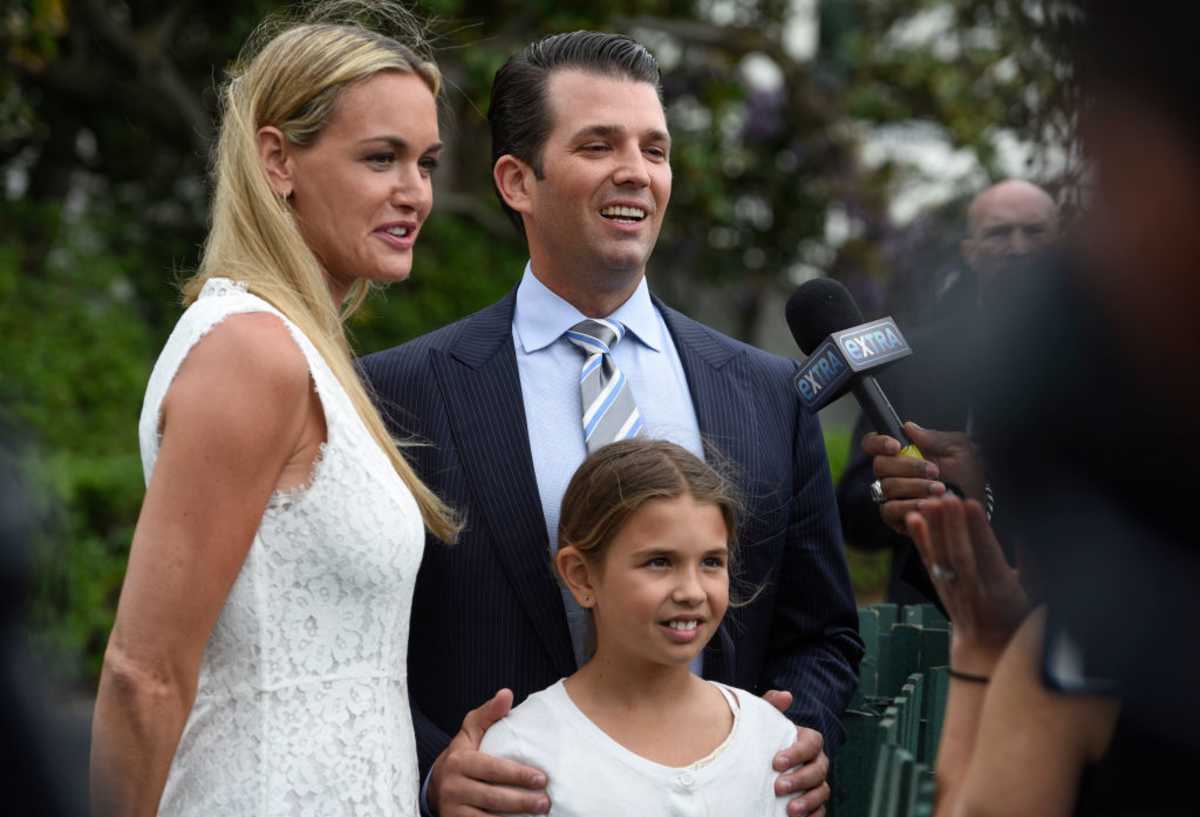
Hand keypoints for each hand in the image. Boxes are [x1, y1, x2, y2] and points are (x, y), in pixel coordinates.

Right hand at [428, 689, 549, 816]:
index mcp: (459, 761)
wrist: (436, 785)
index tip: (541, 778)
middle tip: (545, 802)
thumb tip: (507, 694)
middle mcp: (452, 787)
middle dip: (521, 801)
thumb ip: (489, 713)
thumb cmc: (463, 754)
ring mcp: (452, 809)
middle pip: (492, 797)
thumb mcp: (471, 730)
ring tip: (538, 816)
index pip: (492, 769)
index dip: (517, 775)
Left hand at [763, 690, 828, 816]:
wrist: (762, 762)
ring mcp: (817, 783)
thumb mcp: (765, 721)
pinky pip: (821, 810)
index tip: (776, 762)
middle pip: (818, 770)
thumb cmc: (766, 739)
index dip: (797, 752)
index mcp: (808, 741)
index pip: (812, 743)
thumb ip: (771, 705)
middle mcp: (817, 761)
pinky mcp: (814, 802)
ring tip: (790, 809)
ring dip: (808, 801)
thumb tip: (785, 696)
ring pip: (822, 791)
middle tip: (778, 786)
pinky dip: (814, 815)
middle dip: (800, 779)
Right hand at [864, 422, 985, 534]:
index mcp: (901, 453)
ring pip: (886, 486)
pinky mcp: (894, 517)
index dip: (878, 442)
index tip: (896, 446)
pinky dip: (909, 505)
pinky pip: (889, 509)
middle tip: (934, 470)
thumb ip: (935, 438)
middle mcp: (891, 474)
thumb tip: (908, 427)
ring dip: (915, 486)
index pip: (873, 443)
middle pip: (879, 465)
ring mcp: (891, 496)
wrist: (975, 506)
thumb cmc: (967, 476)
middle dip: (907, 466)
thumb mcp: (958, 450)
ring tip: (939, 488)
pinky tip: (928, 504)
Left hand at [905, 496, 1029, 673]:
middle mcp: (975, 591)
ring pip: (941, 558)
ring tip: (928, 502)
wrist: (987, 648)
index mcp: (1003, 590)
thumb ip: (1034, 561)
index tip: (972, 503)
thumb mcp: (1036, 592)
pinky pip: (927, 563)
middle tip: (947, 496)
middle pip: (961, 555)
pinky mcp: (939, 588)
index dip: (979, 530)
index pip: (989, 556)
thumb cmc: (1019, 614)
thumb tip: (1032, 529)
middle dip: (953, 525)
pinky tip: (913, 520)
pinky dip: (919, 541)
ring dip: (933, 528)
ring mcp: (953, 591)